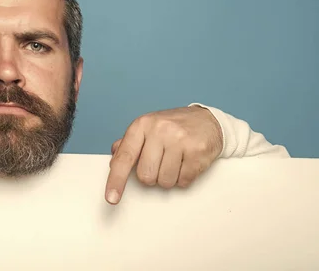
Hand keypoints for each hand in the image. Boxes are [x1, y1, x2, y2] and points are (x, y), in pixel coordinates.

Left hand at [105, 105, 222, 204]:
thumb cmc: (173, 126)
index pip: (124, 157)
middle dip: (152, 176)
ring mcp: (179, 139)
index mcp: (142, 125)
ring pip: (165, 181)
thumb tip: (113, 160)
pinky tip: (186, 162)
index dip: (116, 180)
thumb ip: (128, 145)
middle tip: (160, 163)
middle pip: (145, 176)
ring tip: (175, 161)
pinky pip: (183, 181)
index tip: (111, 198)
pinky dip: (184, 178)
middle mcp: (159, 130)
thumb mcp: (147, 129)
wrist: (207, 120)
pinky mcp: (197, 151)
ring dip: (169, 178)